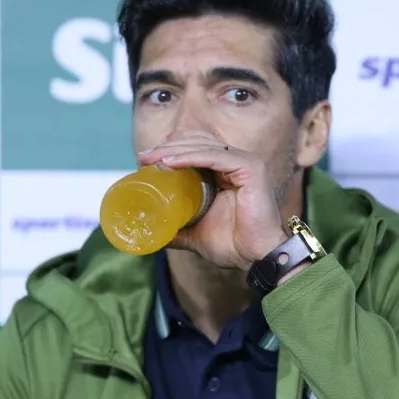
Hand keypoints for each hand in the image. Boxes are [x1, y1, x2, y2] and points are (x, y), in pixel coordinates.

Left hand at [138, 139, 288, 270]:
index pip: (195, 146)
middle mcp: (236, 160)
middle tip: (142, 157)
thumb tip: (152, 231)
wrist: (256, 257)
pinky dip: (191, 157)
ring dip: (173, 150)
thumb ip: (177, 228)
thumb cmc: (233, 245)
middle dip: (166, 146)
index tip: (144, 160)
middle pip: (196, 141)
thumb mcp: (195, 233)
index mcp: (226, 170)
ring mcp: (245, 161)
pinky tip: (170, 162)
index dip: (169, 148)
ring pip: (203, 146)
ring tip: (150, 159)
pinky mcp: (251, 167)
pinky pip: (215, 156)